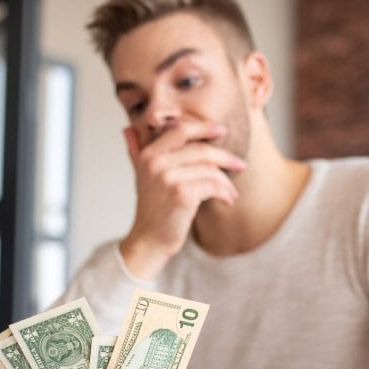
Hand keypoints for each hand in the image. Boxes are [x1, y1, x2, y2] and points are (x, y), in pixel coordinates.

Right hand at [120, 121, 245, 279]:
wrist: (149, 240)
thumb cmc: (151, 209)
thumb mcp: (141, 176)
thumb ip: (137, 151)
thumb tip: (128, 129)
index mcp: (147, 155)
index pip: (180, 130)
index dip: (204, 128)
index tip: (221, 131)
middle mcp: (155, 163)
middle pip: (200, 149)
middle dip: (225, 156)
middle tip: (240, 164)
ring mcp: (168, 178)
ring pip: (209, 169)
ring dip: (226, 181)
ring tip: (231, 191)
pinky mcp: (182, 194)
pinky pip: (212, 185)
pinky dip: (224, 193)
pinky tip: (228, 200)